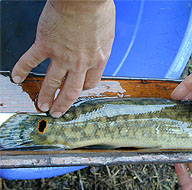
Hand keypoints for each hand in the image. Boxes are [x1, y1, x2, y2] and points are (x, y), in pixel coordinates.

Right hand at [12, 0, 114, 117]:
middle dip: (62, 104)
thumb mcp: (107, 34)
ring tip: (40, 105)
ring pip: (52, 82)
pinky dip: (22, 70)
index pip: (90, 83)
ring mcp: (62, 56)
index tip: (79, 90)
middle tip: (56, 112)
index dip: (83, 88)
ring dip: (45, 95)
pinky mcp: (45, 45)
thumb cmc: (97, 10)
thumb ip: (100, 46)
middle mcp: (80, 63)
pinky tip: (17, 78)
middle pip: (71, 91)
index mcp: (97, 59)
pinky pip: (31, 61)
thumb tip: (97, 49)